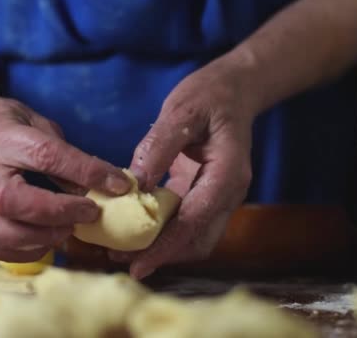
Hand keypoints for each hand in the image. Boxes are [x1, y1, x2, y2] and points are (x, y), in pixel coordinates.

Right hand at [0, 97, 130, 261]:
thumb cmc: (16, 130)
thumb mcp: (44, 128)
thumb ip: (70, 157)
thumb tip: (108, 187)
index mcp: (2, 139)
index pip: (46, 156)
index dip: (85, 171)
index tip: (117, 184)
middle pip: (11, 200)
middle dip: (57, 212)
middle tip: (90, 213)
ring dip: (41, 237)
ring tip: (69, 229)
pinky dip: (27, 252)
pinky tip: (50, 241)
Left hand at [124, 55, 256, 277]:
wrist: (233, 91)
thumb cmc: (210, 96)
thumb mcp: (182, 111)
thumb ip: (159, 146)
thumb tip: (135, 184)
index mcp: (227, 174)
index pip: (196, 220)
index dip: (167, 246)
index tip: (139, 264)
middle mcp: (229, 193)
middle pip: (199, 240)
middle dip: (163, 255)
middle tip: (123, 259)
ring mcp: (220, 196)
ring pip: (195, 237)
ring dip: (164, 248)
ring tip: (124, 250)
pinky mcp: (206, 194)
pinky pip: (188, 223)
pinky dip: (164, 232)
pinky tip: (137, 229)